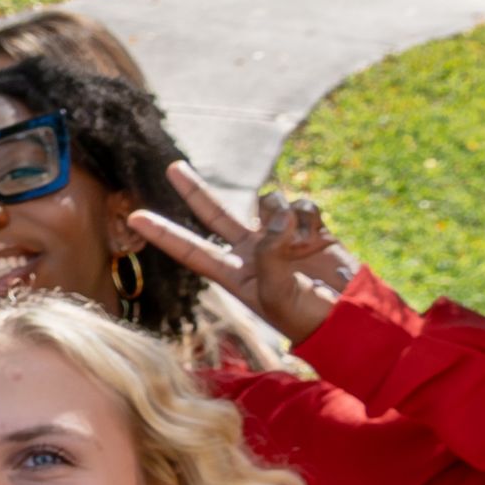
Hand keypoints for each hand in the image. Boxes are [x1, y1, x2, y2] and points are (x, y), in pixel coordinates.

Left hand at [123, 163, 359, 346]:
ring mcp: (279, 237)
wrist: (349, 314)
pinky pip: (301, 203)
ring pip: (268, 202)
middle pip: (214, 215)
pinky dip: (310, 216)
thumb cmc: (308, 317)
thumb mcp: (278, 295)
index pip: (191, 251)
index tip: (134, 217)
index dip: (164, 233)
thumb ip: (270, 254)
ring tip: (300, 243)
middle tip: (172, 167)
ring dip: (283, 214)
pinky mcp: (307, 227)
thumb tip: (278, 215)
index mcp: (235, 275)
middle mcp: (251, 252)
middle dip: (194, 190)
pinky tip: (317, 238)